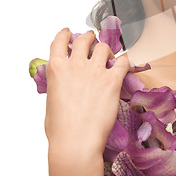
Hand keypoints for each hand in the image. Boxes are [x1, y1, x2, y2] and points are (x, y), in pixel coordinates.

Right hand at [44, 28, 130, 156]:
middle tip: (93, 40)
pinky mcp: (112, 81)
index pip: (59, 41)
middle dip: (89, 37)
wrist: (76, 142)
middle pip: (85, 40)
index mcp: (56, 69)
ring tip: (109, 55)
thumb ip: (58, 85)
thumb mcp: (51, 101)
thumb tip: (64, 83)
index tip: (69, 33)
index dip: (65, 34)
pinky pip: (122, 62)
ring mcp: (95, 71)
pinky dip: (124, 60)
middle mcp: (75, 65)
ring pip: (103, 47)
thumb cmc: (61, 129)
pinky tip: (124, 63)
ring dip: (106, 49)